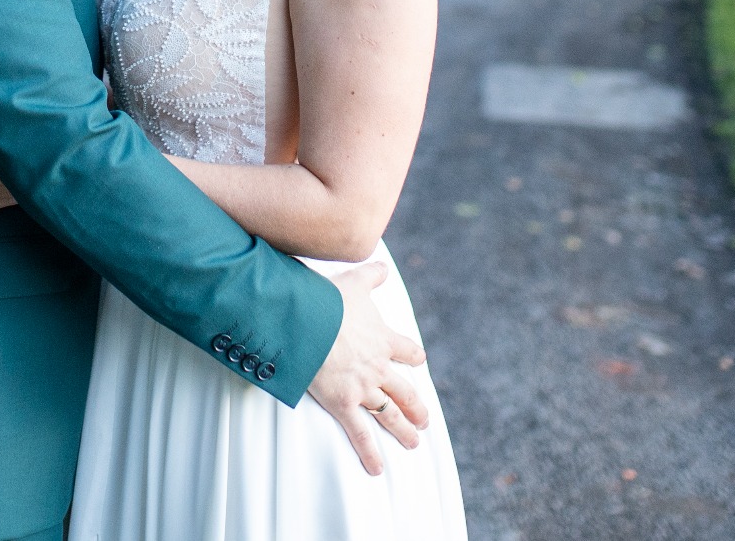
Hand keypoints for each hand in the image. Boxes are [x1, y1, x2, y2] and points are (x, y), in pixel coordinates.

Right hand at [306, 263, 428, 474]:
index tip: (417, 361)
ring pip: (390, 414)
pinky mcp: (343, 403)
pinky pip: (360, 434)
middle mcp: (378, 366)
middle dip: (416, 407)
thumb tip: (382, 265)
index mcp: (383, 339)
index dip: (413, 357)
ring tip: (414, 443)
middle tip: (425, 420)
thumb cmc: (329, 299)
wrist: (309, 320)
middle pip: (405, 391)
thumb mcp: (354, 281)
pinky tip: (378, 470)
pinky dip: (369, 453)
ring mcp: (363, 388)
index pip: (407, 351)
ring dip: (403, 430)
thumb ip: (371, 275)